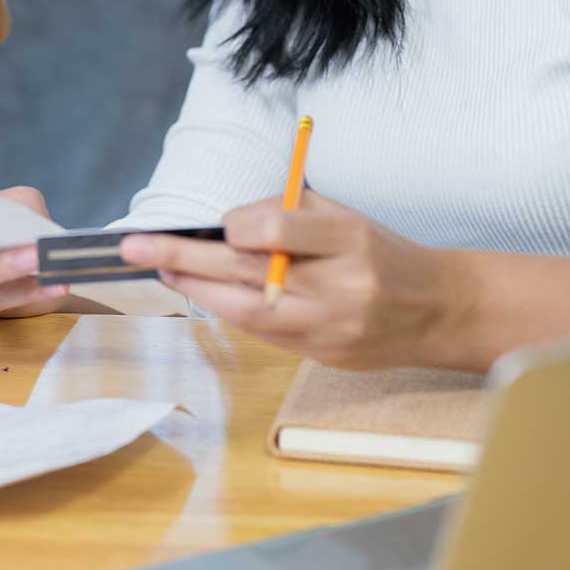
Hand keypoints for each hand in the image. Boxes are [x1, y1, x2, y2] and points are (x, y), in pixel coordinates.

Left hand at [118, 192, 467, 370]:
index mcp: (350, 240)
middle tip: (136, 247)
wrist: (433, 310)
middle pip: (249, 272)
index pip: (279, 230)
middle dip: (184, 258)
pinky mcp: (321, 357)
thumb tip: (223, 224)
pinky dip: (229, 311)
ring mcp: (330, 329)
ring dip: (196, 290)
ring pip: (246, 312)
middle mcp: (340, 287)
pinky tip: (203, 293)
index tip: (220, 223)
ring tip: (159, 269)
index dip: (237, 225)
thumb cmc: (379, 253)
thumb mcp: (344, 216)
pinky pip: (262, 334)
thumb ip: (288, 213)